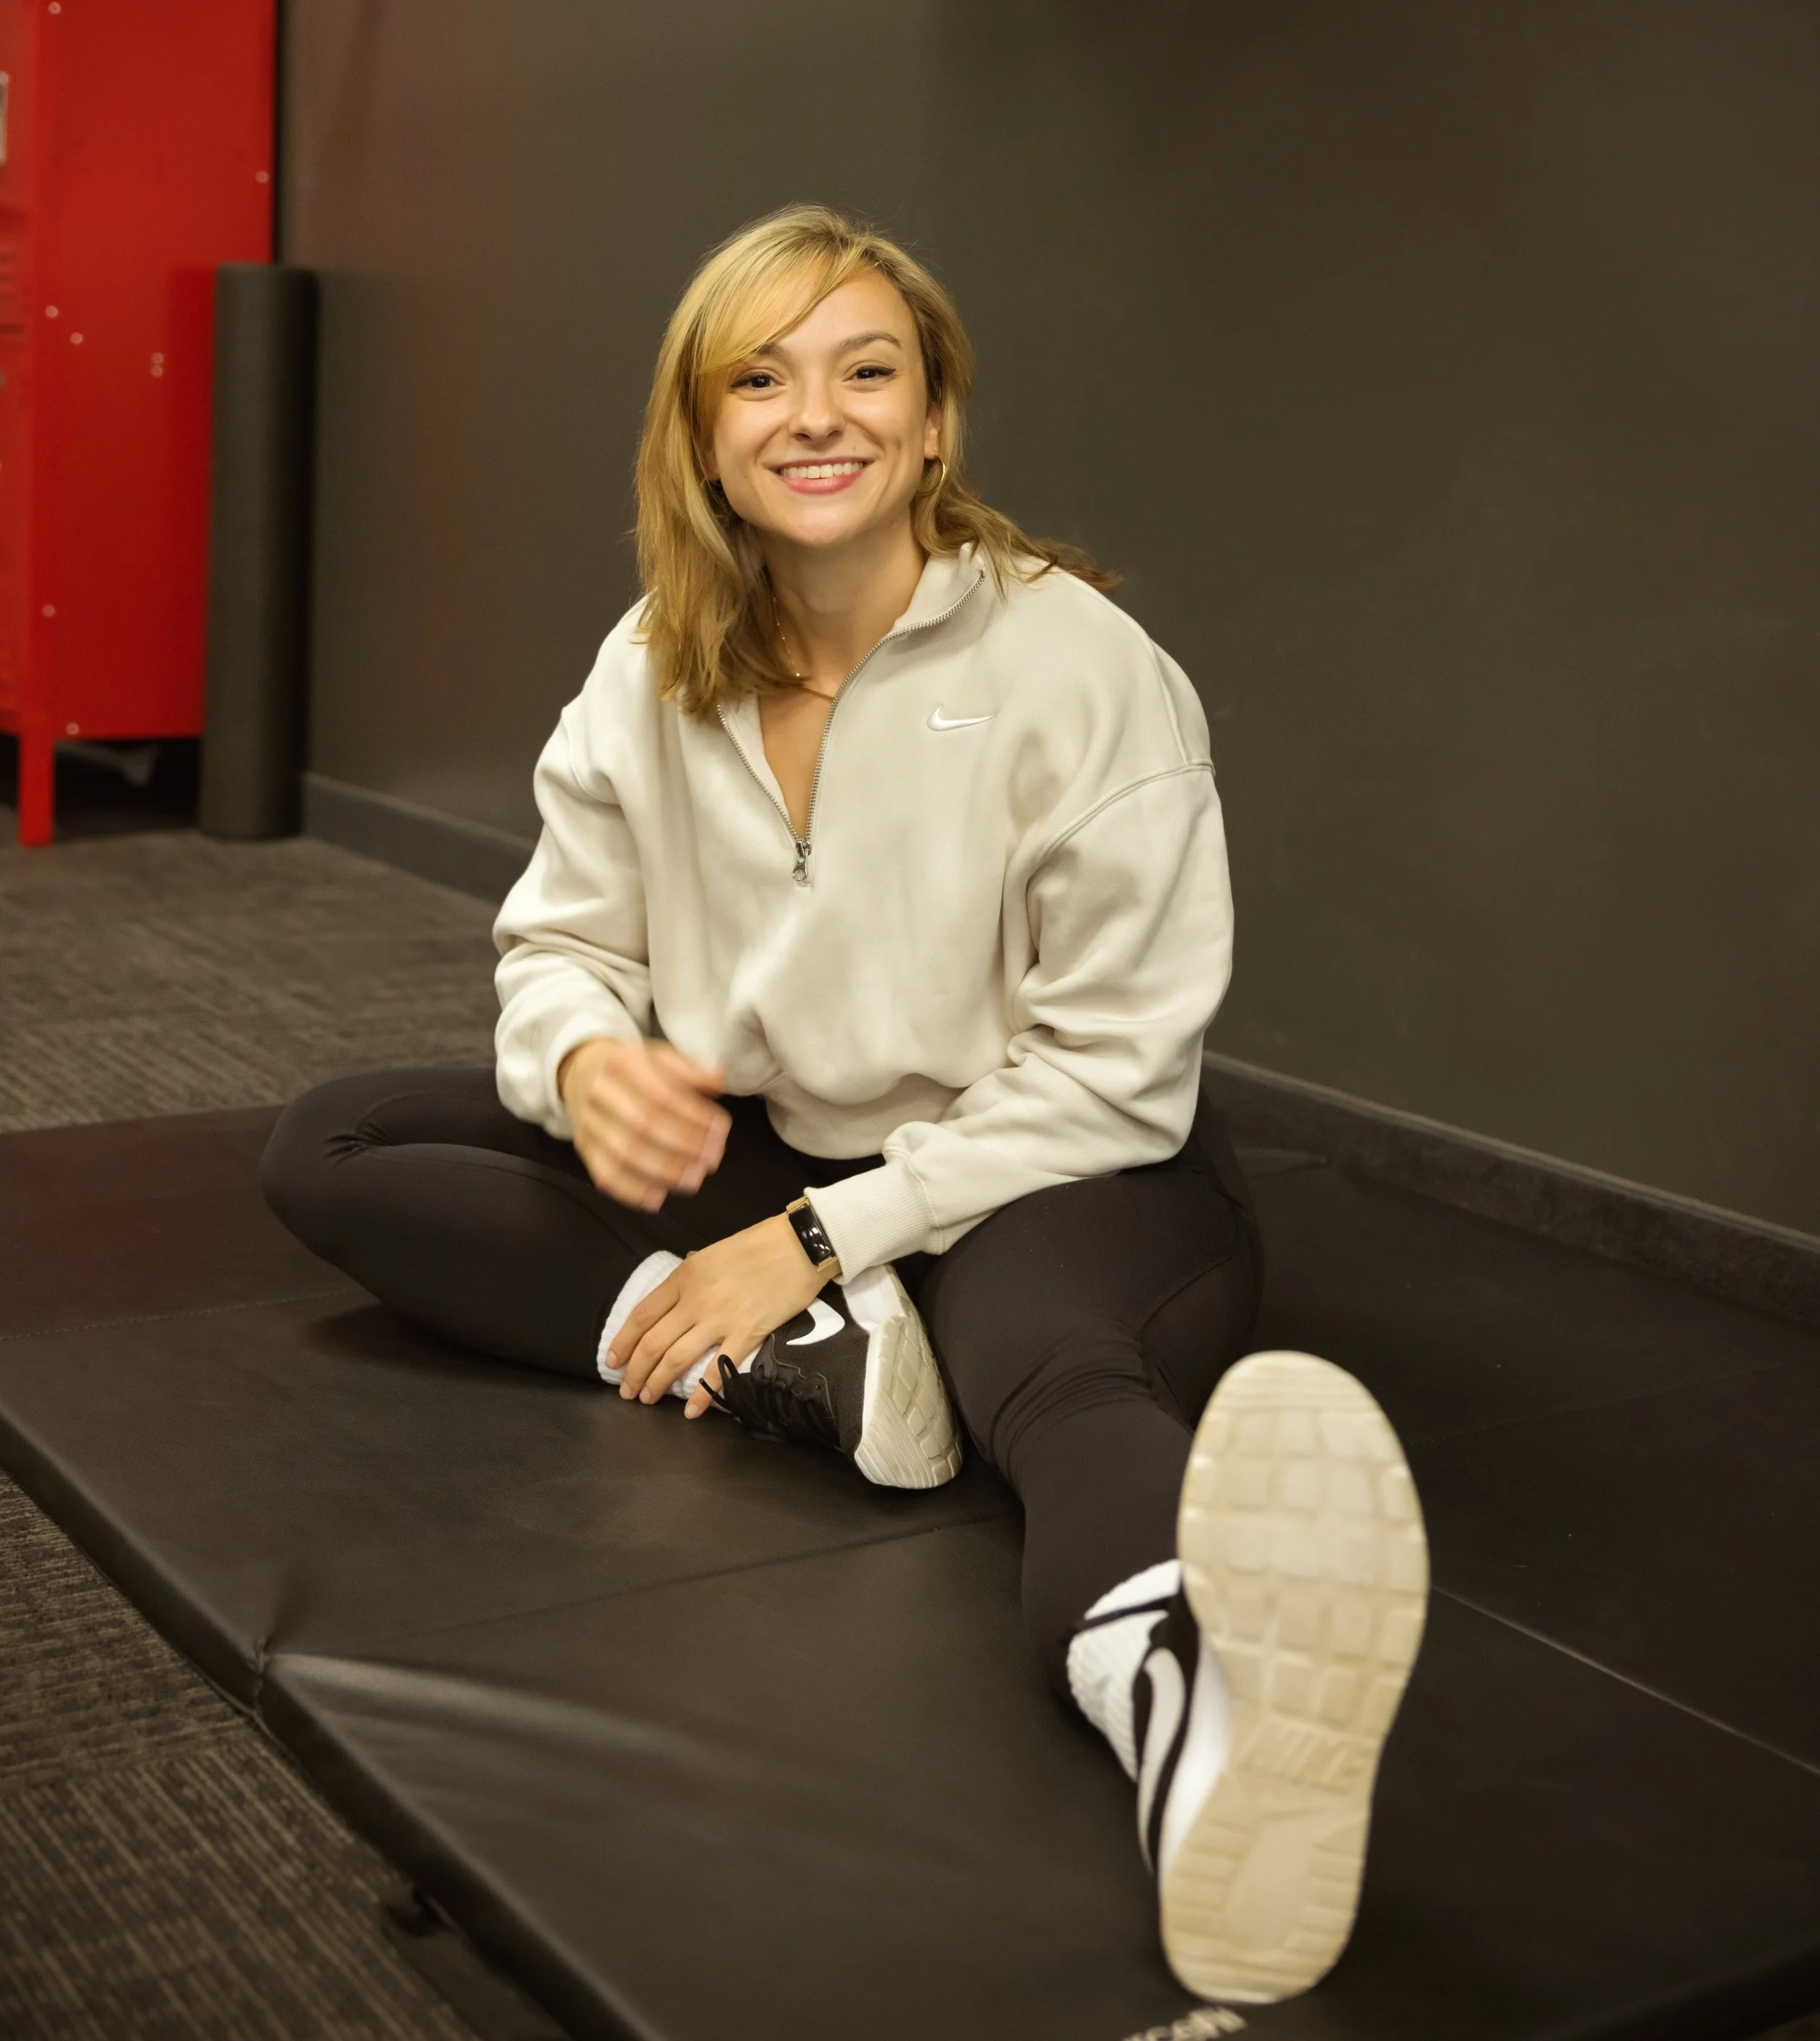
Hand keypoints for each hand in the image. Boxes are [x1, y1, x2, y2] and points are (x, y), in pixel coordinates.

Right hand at [558, 1036, 729, 1210]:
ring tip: (694, 1178)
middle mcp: (600, 1092)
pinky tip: (658, 1197)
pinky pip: (605, 1176)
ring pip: (624, 1154)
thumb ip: (691, 1069)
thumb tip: (719, 1079)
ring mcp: (588, 1123)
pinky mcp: (583, 1148)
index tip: (720, 1130)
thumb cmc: (632, 1069)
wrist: (582, 1072)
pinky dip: (632, 1191)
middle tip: (712, 1158)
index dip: (695, 1116)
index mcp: (622, 1062)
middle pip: (643, 1125)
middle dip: (684, 1146)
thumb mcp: (660, 1056)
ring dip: (664, 1172)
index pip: (663, 1094)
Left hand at [607, 1214, 826, 1417]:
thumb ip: (692, 1273)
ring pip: (676, 1358)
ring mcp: (721, 1317)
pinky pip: (717, 1369)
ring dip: (657, 1383)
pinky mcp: (747, 1332)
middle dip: (635, 1371)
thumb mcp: (714, 1252)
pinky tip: (691, 1411)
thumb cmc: (760, 1244)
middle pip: (653, 1342)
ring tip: (648, 1399)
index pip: (642, 1315)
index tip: (612, 1360)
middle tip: (627, 1391)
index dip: (623, 1341)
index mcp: (685, 1276)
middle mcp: (696, 1299)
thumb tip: (678, 1291)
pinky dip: (701, 1394)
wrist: (801, 1244)